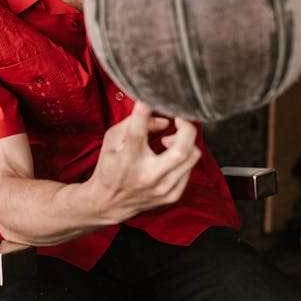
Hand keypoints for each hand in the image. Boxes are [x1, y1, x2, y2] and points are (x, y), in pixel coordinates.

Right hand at [89, 102, 200, 221]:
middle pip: (181, 149)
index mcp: (127, 159)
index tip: (150, 97)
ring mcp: (162, 188)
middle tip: (179, 118)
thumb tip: (164, 119)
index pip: (137, 131)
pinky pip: (190, 169)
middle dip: (186, 127)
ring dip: (185, 141)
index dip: (145, 110)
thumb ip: (133, 122)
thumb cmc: (110, 167)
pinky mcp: (172, 195)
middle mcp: (147, 176)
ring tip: (170, 140)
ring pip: (192, 156)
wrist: (108, 203)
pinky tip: (170, 156)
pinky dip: (183, 157)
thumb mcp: (112, 140)